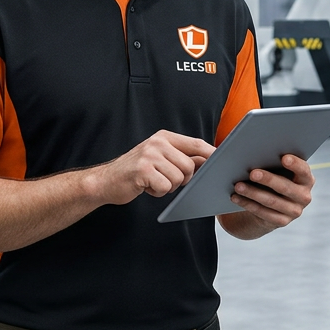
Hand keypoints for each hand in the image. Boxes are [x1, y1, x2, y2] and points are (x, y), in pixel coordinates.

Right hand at [91, 130, 213, 204]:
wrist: (106, 181)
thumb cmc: (136, 172)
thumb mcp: (160, 158)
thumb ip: (182, 158)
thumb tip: (209, 160)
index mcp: (164, 137)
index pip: (196, 144)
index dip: (211, 154)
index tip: (223, 162)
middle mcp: (158, 142)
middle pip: (190, 166)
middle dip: (182, 179)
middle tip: (165, 180)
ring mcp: (149, 155)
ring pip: (179, 178)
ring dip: (168, 186)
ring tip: (153, 181)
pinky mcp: (143, 170)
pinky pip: (165, 187)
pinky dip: (158, 192)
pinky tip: (146, 186)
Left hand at [228, 154, 313, 230]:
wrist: (272, 204)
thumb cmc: (275, 177)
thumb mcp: (279, 170)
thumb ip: (274, 161)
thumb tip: (255, 153)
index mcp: (306, 179)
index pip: (304, 171)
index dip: (295, 164)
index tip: (284, 157)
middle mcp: (304, 196)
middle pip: (285, 187)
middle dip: (268, 179)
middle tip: (252, 173)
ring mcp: (294, 211)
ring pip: (272, 201)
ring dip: (253, 193)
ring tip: (238, 185)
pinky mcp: (282, 221)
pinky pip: (263, 213)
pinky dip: (248, 204)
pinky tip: (236, 197)